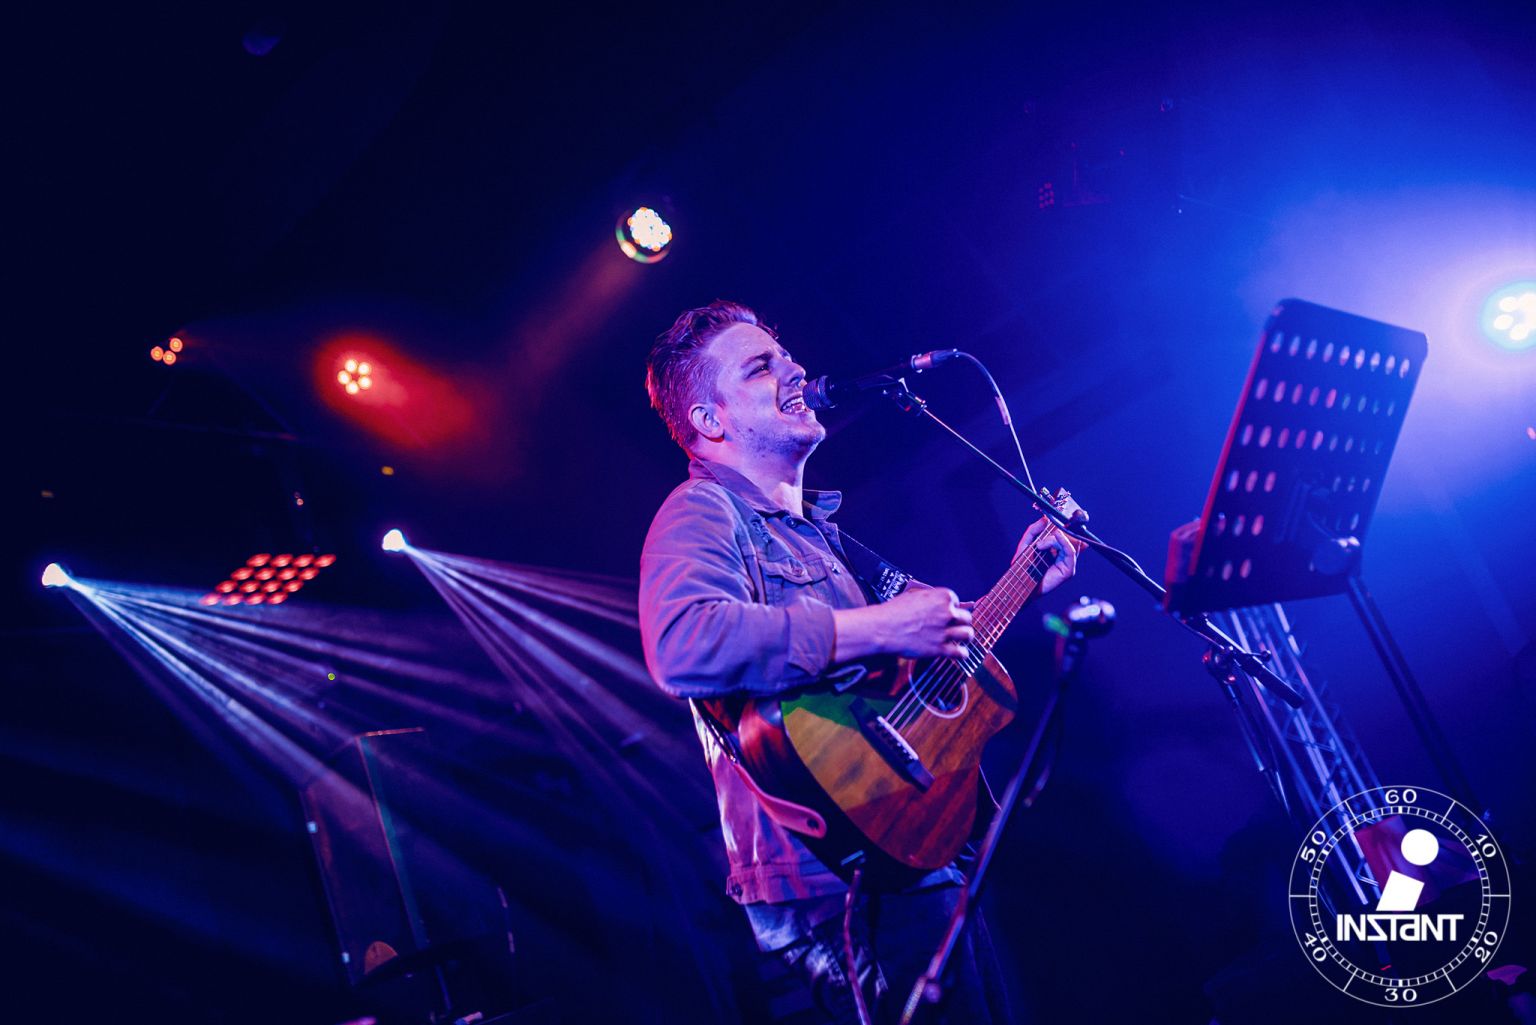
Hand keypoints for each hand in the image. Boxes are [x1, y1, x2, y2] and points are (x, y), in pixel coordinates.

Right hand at [832, 586, 973, 662]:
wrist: (882, 628)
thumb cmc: (894, 611)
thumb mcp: (914, 595)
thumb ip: (930, 598)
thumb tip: (939, 602)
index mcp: (942, 597)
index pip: (958, 602)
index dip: (952, 608)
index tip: (947, 613)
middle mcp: (946, 613)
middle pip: (966, 618)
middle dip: (961, 622)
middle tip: (954, 626)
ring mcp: (944, 631)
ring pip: (968, 634)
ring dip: (965, 636)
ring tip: (960, 638)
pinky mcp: (939, 648)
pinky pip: (961, 653)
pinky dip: (962, 654)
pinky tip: (958, 653)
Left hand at [1014, 517, 1080, 594]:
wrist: (1020, 584)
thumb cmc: (1023, 566)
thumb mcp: (1026, 544)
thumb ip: (1033, 530)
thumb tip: (1045, 518)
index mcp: (1057, 549)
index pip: (1068, 533)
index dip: (1068, 524)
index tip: (1064, 512)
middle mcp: (1064, 555)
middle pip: (1070, 536)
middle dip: (1057, 532)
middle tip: (1042, 538)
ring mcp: (1068, 563)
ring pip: (1070, 542)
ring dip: (1053, 539)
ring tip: (1039, 546)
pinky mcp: (1069, 570)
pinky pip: (1071, 552)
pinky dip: (1064, 542)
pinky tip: (1057, 536)